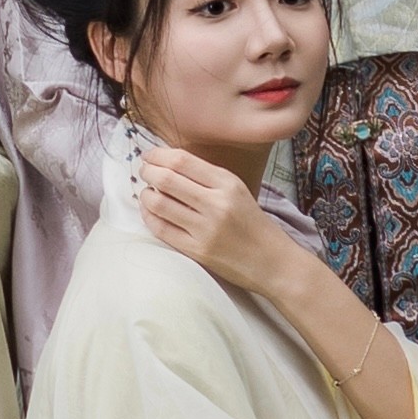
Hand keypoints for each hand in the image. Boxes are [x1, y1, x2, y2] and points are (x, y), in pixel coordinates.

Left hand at [135, 146, 299, 304]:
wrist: (273, 262)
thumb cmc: (253, 225)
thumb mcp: (237, 191)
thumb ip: (207, 178)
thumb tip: (167, 163)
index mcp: (228, 183)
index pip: (182, 160)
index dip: (158, 155)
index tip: (149, 156)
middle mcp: (216, 203)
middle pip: (166, 178)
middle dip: (148, 172)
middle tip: (144, 172)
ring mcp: (206, 229)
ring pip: (159, 203)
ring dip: (146, 195)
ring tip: (147, 193)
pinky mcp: (197, 251)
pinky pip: (161, 229)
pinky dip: (149, 217)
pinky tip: (149, 211)